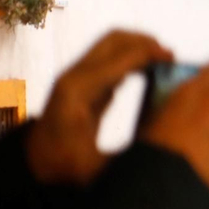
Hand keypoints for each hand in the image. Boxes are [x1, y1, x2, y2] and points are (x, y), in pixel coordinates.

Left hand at [26, 30, 170, 185]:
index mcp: (79, 92)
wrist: (35, 163)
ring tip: (162, 60)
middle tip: (170, 56)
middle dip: (144, 42)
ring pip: (110, 44)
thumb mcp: (97, 167)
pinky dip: (129, 58)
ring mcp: (75, 75)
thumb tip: (162, 144)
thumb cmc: (64, 166)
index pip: (119, 60)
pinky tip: (147, 71)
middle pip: (113, 40)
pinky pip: (108, 59)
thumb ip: (128, 155)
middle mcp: (74, 76)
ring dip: (137, 46)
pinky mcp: (81, 81)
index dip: (148, 55)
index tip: (173, 58)